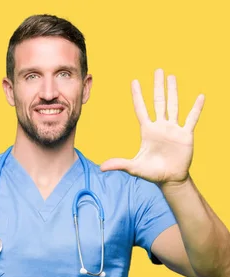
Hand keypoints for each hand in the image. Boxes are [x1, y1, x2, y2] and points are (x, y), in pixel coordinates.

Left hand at [100, 69, 204, 185]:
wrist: (170, 179)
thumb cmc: (152, 172)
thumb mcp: (134, 167)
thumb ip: (119, 164)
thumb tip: (102, 168)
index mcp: (147, 130)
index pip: (141, 108)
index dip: (138, 95)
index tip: (134, 81)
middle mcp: (160, 126)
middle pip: (158, 101)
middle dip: (158, 86)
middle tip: (158, 70)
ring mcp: (173, 129)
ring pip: (173, 105)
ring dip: (173, 91)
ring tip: (172, 77)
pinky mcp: (186, 135)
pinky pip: (191, 119)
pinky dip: (196, 108)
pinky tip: (200, 97)